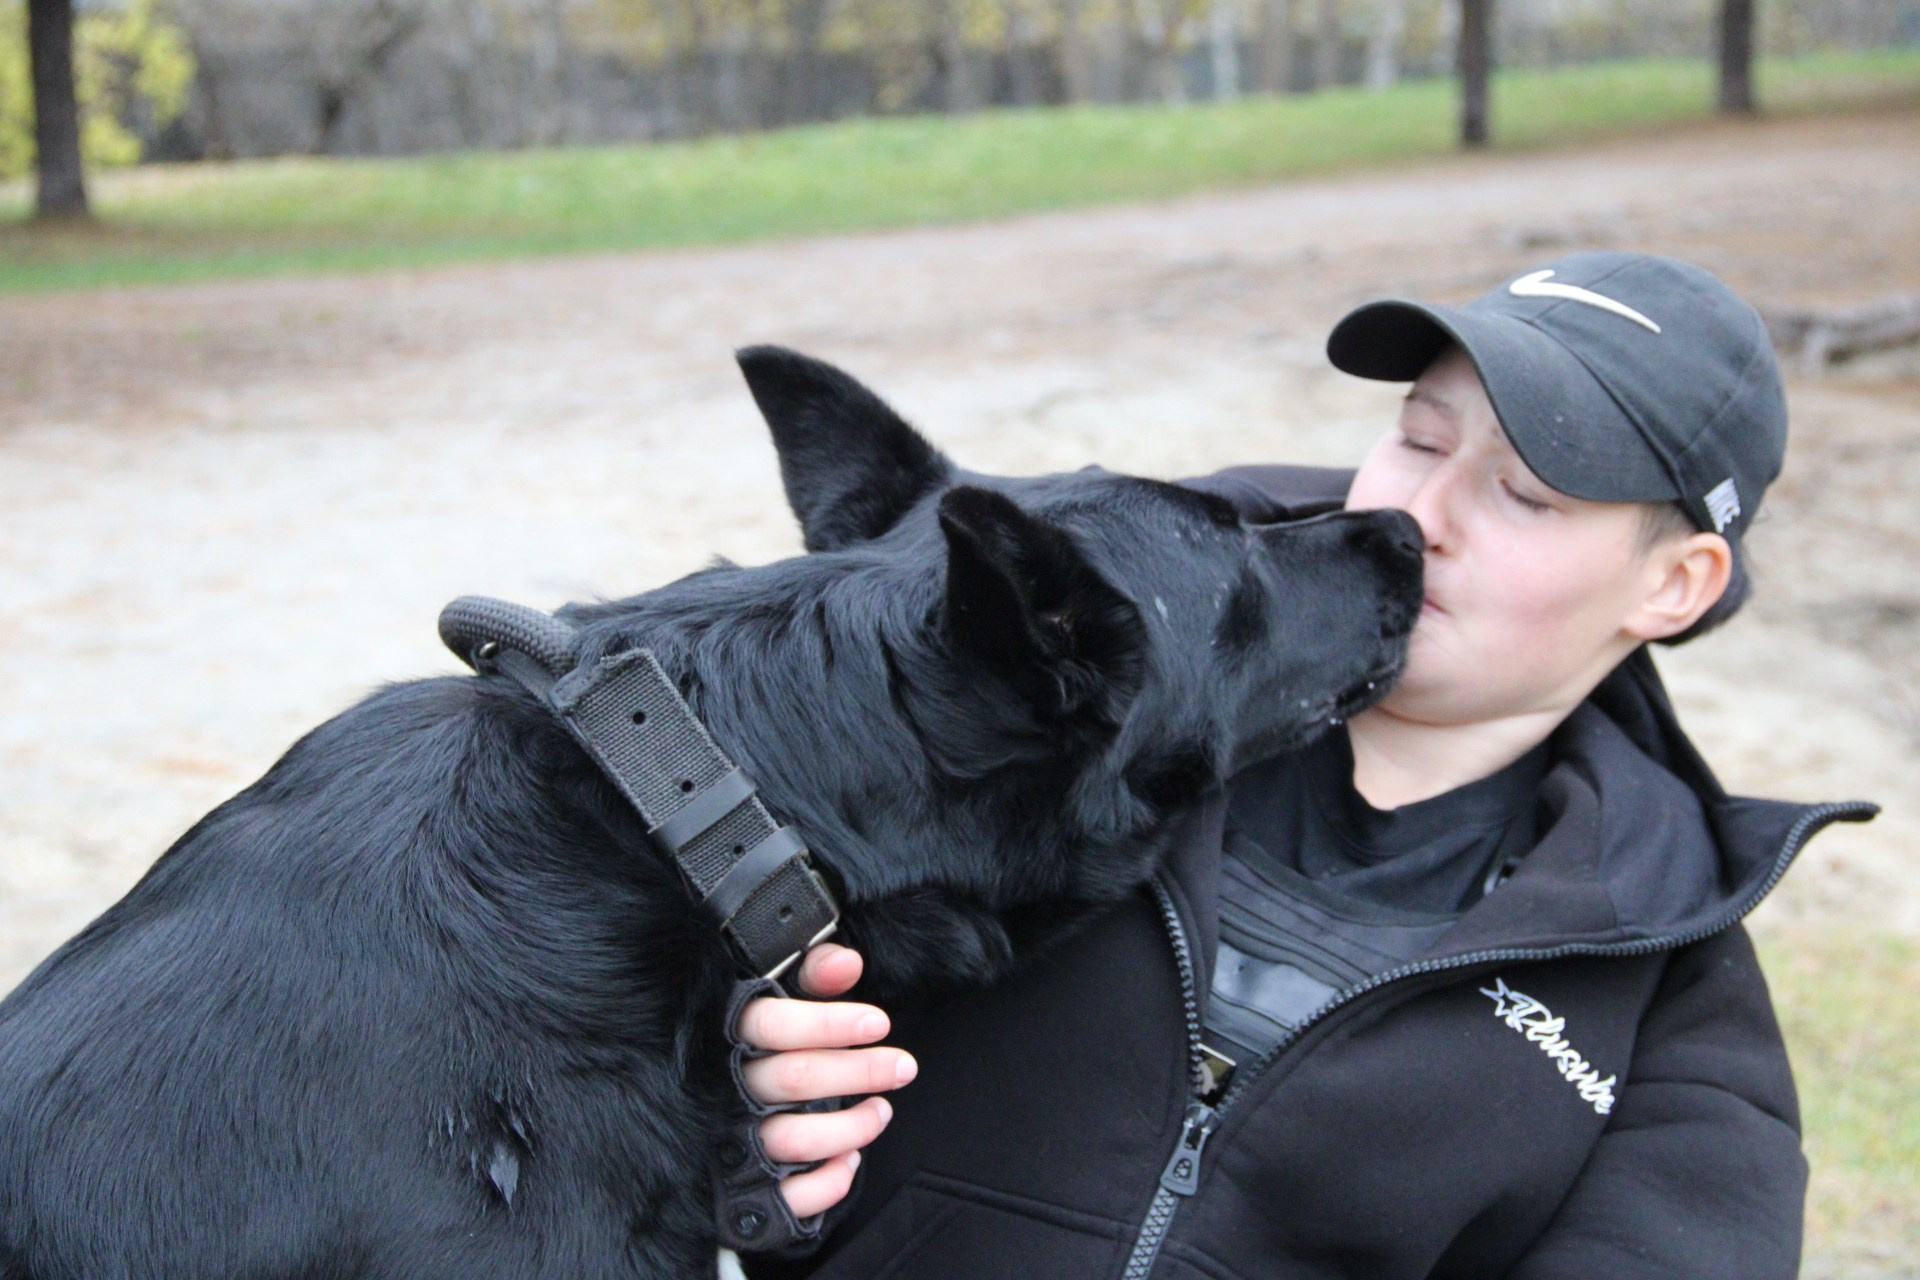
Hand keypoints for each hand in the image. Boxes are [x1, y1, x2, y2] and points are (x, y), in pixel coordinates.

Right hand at [735, 943, 916, 1218]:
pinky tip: (850, 1160)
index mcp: (730, 1036)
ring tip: (882, 1111)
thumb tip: (848, 962)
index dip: (827, 1022)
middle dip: (859, 1071)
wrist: (714, 1121)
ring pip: (794, 1138)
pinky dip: (827, 1183)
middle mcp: (725, 1089)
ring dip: (852, 1127)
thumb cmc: (765, 1048)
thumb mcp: (784, 1000)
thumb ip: (813, 976)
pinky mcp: (743, 1190)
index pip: (771, 1024)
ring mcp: (730, 1142)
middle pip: (794, 1078)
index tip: (878, 1022)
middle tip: (904, 1066)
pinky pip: (787, 1197)